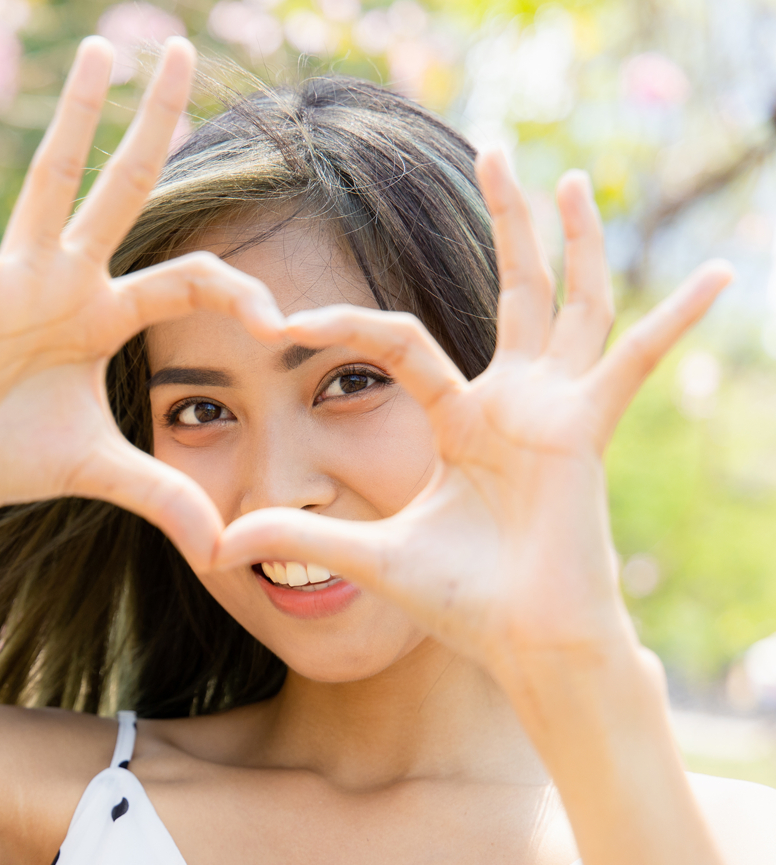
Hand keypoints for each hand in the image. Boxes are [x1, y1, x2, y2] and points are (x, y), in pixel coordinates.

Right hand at [0, 36, 284, 564]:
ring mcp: (14, 276)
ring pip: (55, 184)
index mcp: (104, 314)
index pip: (188, 279)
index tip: (285, 324)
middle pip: (124, 187)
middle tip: (179, 48)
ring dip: (79, 118)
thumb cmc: (5, 455)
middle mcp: (65, 279)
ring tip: (101, 48)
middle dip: (153, 121)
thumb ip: (163, 496)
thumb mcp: (99, 472)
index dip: (240, 292)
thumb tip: (224, 553)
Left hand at [214, 149, 730, 690]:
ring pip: (566, 305)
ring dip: (569, 241)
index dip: (339, 326)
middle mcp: (510, 403)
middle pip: (510, 291)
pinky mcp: (586, 431)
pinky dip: (674, 321)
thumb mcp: (365, 557)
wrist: (521, 646)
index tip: (277, 322)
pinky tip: (720, 275)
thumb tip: (215, 542)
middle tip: (492, 149)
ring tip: (568, 177)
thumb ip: (297, 536)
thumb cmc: (460, 602)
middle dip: (503, 223)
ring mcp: (553, 411)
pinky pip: (632, 364)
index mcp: (459, 420)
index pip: (395, 343)